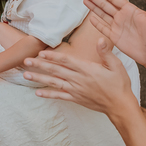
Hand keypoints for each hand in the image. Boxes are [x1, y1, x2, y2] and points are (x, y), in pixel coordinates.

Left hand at [23, 39, 139, 115]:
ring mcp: (76, 90)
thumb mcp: (116, 65)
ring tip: (26, 75)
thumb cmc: (119, 84)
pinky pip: (59, 96)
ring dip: (39, 78)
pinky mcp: (76, 98)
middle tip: (25, 61)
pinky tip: (38, 92)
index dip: (53, 57)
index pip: (66, 61)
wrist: (119, 105)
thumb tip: (100, 39)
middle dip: (39, 65)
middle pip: (56, 71)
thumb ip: (106, 52)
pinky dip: (48, 94)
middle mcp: (78, 79)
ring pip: (54, 82)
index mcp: (87, 69)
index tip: (41, 53)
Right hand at [83, 0, 145, 69]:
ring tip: (84, 0)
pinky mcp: (115, 37)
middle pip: (106, 5)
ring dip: (94, 8)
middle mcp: (123, 17)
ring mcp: (118, 27)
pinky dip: (97, 23)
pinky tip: (90, 18)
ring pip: (103, 15)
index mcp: (130, 11)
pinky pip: (104, 28)